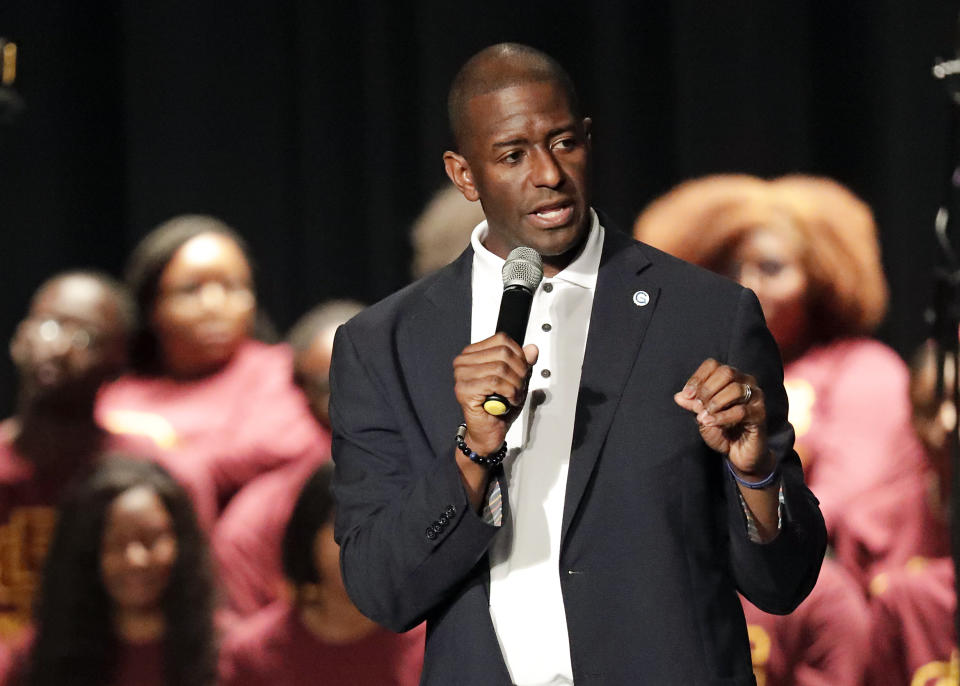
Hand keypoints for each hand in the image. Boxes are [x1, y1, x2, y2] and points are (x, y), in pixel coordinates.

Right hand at [454, 333, 538, 453]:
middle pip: (503, 353)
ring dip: (515, 385)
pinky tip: (508, 401)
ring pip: (500, 368)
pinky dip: (509, 392)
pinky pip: (495, 382)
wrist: (489, 431)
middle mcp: (463, 362)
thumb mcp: (516, 379)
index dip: (519, 355)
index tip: (522, 370)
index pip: (501, 340)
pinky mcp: (464, 390)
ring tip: (514, 395)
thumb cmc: (498, 406)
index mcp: (473, 354)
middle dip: (519, 372)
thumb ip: (523, 363)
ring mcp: (461, 376)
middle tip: (520, 386)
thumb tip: (532, 349)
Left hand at [673, 358, 773, 477]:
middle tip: (697, 406)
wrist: (738, 454)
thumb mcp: (702, 416)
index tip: (687, 395)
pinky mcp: (760, 413)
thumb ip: (693, 405)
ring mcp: (755, 396)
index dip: (698, 378)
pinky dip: (721, 417)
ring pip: (734, 389)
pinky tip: (709, 422)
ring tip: (703, 417)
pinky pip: (740, 411)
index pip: (713, 365)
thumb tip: (678, 396)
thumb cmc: (722, 431)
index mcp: (730, 378)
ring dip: (714, 403)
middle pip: (726, 372)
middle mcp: (745, 382)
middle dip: (707, 389)